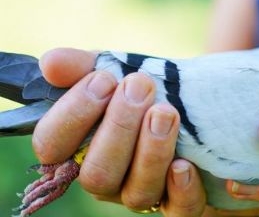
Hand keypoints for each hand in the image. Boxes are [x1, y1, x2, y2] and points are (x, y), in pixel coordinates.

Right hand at [31, 48, 200, 212]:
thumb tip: (50, 62)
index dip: (73, 114)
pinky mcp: (183, 203)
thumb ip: (84, 67)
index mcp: (80, 149)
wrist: (202, 106)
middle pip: (97, 175)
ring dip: (151, 151)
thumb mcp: (119, 71)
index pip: (52, 146)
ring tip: (166, 113)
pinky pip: (179, 210)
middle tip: (140, 86)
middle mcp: (109, 178)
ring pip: (137, 193)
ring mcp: (144, 193)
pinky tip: (185, 164)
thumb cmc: (148, 91)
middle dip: (118, 127)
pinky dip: (182, 189)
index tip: (103, 79)